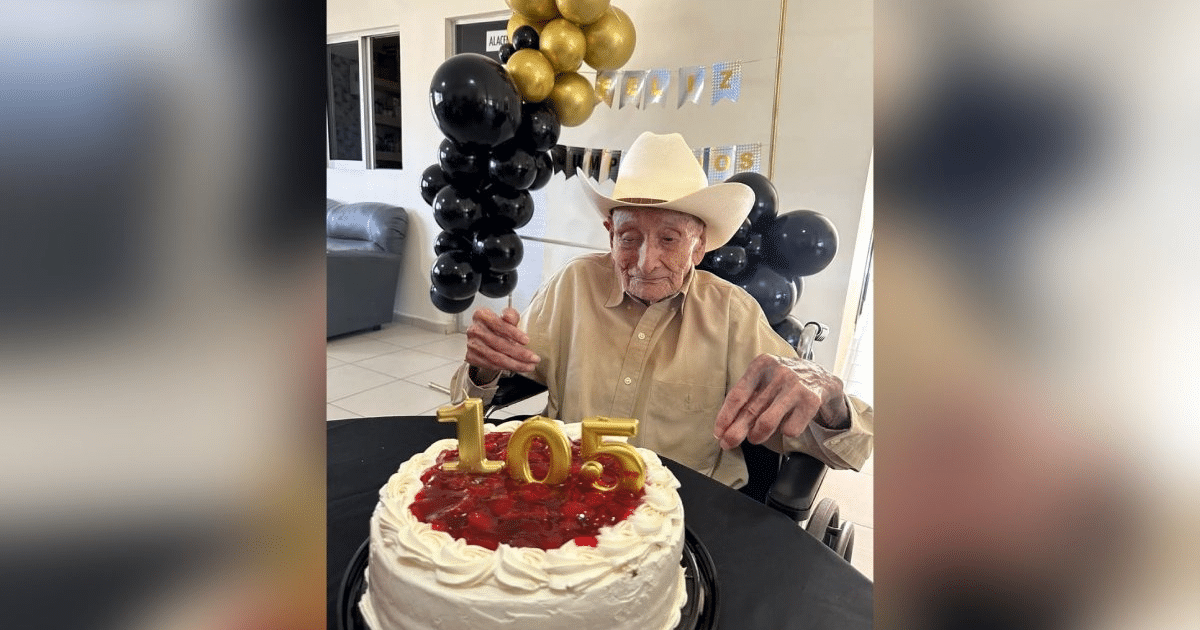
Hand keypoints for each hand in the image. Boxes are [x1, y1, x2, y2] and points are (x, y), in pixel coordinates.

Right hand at [464, 307, 539, 382]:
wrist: (483, 341)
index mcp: (482, 315)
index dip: (513, 333)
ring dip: (516, 364)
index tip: (527, 340)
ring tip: (530, 365)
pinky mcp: (471, 357)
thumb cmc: (497, 328)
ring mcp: (471, 344)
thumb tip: (509, 317)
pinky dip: (507, 368)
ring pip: (496, 357)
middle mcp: (474, 329)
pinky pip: (491, 365)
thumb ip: (511, 316)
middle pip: (499, 344)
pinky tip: (518, 367)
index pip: (498, 324)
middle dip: (519, 353)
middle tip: (534, 358)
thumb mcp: (506, 319)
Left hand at [713, 354, 848, 449]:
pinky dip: (786, 432)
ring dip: (757, 435)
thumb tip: (726, 426)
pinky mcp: (811, 400)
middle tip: (727, 444)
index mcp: (762, 365)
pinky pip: (789, 429)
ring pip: (767, 422)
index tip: (718, 432)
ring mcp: (795, 386)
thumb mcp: (766, 379)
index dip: (725, 416)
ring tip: (756, 437)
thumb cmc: (788, 381)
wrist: (824, 378)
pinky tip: (789, 424)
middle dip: (736, 432)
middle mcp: (778, 373)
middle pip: (750, 410)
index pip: (738, 394)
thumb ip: (748, 397)